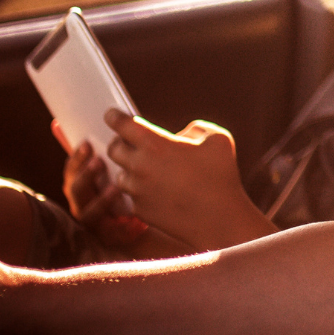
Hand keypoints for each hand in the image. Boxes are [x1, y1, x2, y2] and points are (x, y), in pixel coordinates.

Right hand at [50, 120, 147, 249]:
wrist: (146, 220)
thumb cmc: (128, 186)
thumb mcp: (119, 164)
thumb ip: (104, 145)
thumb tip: (71, 121)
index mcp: (82, 182)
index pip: (72, 167)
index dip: (76, 156)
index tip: (87, 143)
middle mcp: (82, 201)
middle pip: (75, 188)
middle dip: (85, 174)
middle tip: (99, 160)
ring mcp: (92, 220)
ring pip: (88, 212)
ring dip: (100, 199)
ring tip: (116, 188)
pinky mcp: (107, 236)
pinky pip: (110, 233)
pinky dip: (118, 226)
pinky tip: (131, 218)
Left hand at [103, 111, 273, 251]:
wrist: (219, 220)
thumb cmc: (221, 176)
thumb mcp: (216, 138)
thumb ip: (194, 129)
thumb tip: (180, 136)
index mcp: (155, 144)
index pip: (122, 124)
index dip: (114, 116)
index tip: (112, 115)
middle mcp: (139, 166)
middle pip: (113, 149)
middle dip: (120, 142)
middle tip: (131, 142)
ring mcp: (137, 191)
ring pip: (121, 175)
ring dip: (131, 170)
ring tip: (150, 170)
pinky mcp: (140, 210)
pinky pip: (132, 196)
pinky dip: (141, 192)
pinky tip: (159, 191)